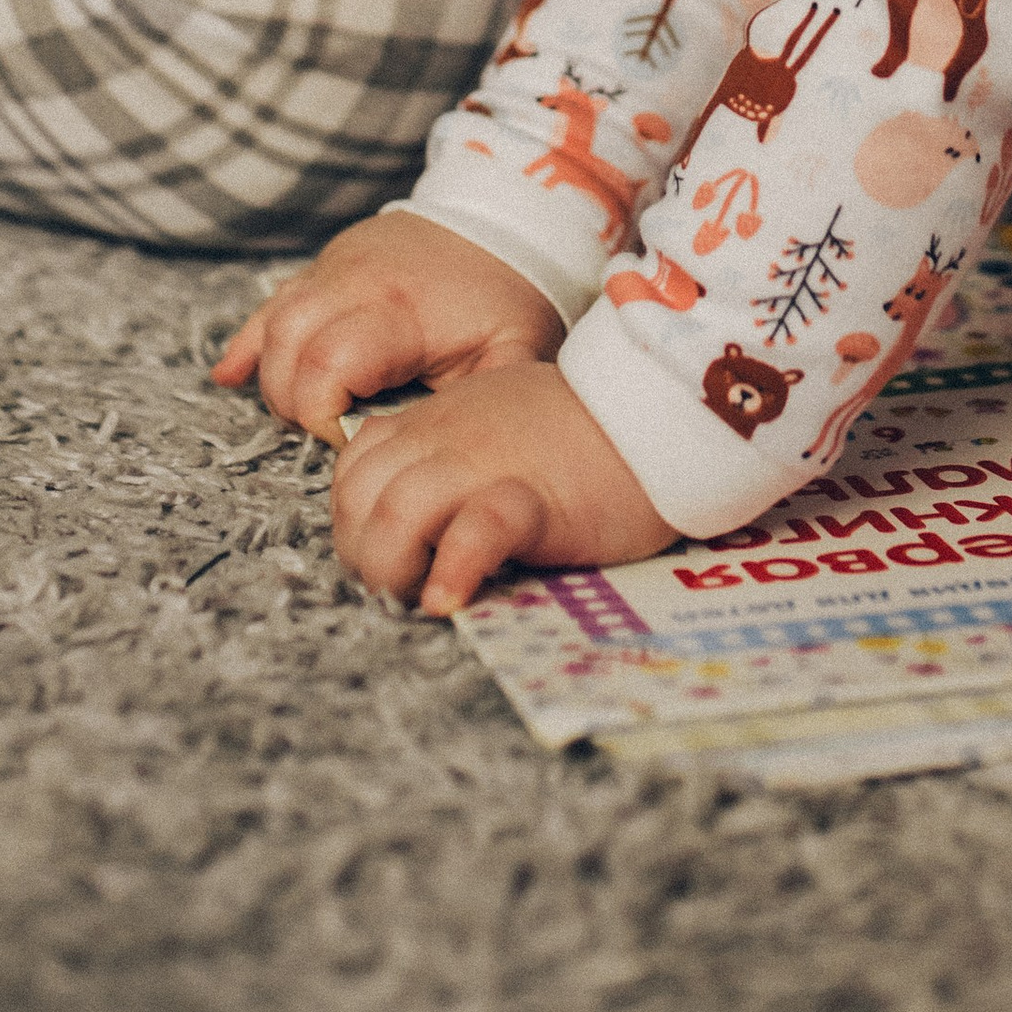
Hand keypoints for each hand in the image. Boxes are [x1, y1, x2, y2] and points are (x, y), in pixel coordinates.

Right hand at [210, 212, 563, 440]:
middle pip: (288, 346)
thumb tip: (431, 456)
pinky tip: (232, 374)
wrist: (504, 215)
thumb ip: (474, 407)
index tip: (354, 439)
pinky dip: (251, 341)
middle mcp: (357, 279)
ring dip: (274, 376)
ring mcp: (336, 265)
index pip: (327, 366)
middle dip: (294, 402)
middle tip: (329, 430)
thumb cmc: (511, 294)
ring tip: (301, 411)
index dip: (325, 417)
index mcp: (402, 308)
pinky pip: (272, 301)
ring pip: (273, 322)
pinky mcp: (326, 263)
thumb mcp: (513, 352)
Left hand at [331, 363, 676, 612]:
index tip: (389, 554)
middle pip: (359, 497)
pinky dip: (454, 569)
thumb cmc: (585, 432)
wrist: (656, 412)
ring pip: (399, 512)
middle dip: (364, 554)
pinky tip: (451, 599)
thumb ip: (453, 459)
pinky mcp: (535, 499)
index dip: (356, 521)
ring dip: (394, 566)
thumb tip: (421, 522)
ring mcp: (488, 465)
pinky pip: (476, 530)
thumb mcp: (499, 428)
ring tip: (422, 596)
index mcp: (437, 421)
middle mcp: (448, 438)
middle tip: (403, 586)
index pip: (355, 470)